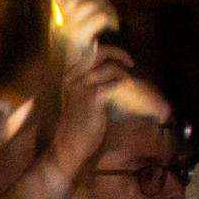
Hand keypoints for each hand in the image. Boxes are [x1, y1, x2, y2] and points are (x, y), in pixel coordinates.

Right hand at [50, 44, 134, 178]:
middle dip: (120, 54)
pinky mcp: (93, 97)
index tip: (122, 60)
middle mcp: (74, 77)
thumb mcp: (78, 99)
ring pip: (112, 68)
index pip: (92, 53)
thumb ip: (89, 82)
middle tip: (130, 64)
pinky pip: (115, 84)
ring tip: (128, 86)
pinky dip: (124, 87)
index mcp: (70, 76)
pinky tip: (126, 95)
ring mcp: (83, 87)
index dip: (111, 52)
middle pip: (102, 53)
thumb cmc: (75, 126)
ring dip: (124, 76)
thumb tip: (109, 67)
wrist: (67, 147)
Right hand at [56, 0, 118, 66]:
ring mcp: (67, 28)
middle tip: (108, 11)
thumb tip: (97, 25)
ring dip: (109, 11)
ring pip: (96, 3)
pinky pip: (100, 15)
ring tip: (112, 24)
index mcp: (57, 19)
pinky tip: (112, 28)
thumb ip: (86, 32)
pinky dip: (111, 19)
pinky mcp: (78, 35)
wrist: (66, 87)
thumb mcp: (80, 47)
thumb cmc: (76, 69)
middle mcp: (60, 21)